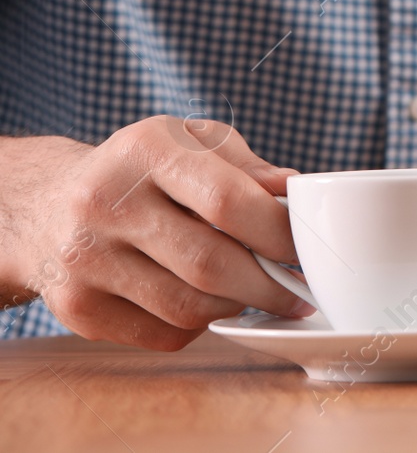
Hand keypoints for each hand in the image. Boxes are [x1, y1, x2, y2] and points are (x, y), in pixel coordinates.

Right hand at [0, 116, 314, 350]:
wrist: (48, 204)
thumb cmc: (142, 170)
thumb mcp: (192, 141)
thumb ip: (248, 167)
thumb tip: (296, 194)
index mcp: (144, 151)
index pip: (228, 201)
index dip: (279, 233)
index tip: (308, 249)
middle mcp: (104, 203)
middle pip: (211, 264)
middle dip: (270, 284)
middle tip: (301, 291)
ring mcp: (84, 260)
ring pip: (188, 307)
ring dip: (237, 307)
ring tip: (258, 294)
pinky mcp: (77, 308)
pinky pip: (162, 334)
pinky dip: (200, 325)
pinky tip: (211, 304)